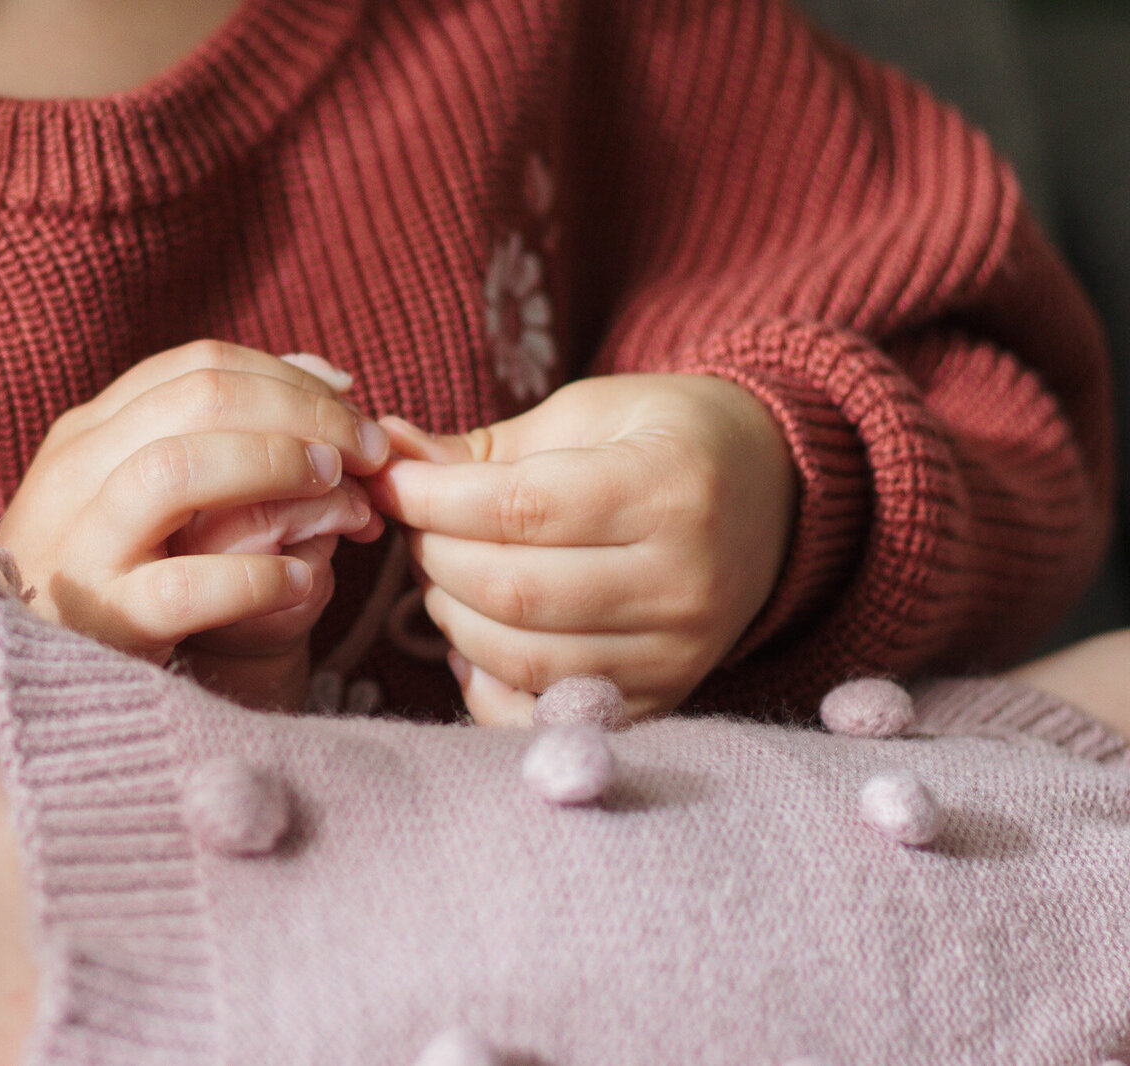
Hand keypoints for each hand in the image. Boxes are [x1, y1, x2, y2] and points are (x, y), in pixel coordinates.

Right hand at [0, 341, 389, 682]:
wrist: (35, 675)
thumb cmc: (115, 572)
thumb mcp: (151, 488)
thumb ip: (229, 429)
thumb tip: (328, 375)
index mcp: (90, 431)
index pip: (201, 367)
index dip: (292, 379)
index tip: (354, 409)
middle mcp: (75, 475)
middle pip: (200, 400)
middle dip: (302, 414)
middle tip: (366, 452)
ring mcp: (81, 547)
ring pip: (176, 470)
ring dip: (275, 468)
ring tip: (336, 493)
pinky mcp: (103, 622)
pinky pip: (187, 587)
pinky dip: (257, 578)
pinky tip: (303, 580)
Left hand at [369, 373, 795, 724]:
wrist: (774, 494)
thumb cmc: (666, 439)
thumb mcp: (587, 415)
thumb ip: (486, 447)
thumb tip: (389, 454)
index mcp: (668, 487)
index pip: (517, 509)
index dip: (432, 501)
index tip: (390, 485)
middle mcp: (683, 580)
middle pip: (512, 590)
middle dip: (434, 558)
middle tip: (415, 529)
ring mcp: (678, 652)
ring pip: (522, 657)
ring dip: (451, 617)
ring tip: (443, 575)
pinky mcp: (663, 697)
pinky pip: (544, 713)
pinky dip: (488, 684)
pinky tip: (475, 640)